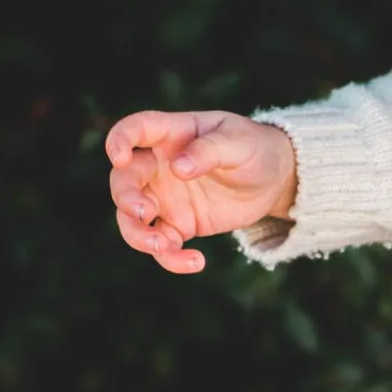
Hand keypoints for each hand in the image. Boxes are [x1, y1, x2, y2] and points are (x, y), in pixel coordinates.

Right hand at [105, 109, 297, 275]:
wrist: (272, 179)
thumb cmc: (253, 149)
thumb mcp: (240, 142)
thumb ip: (210, 150)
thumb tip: (178, 167)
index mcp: (171, 134)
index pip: (135, 130)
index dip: (119, 140)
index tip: (119, 158)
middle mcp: (159, 166)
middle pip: (124, 180)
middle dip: (125, 197)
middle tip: (143, 212)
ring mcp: (165, 198)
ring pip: (132, 218)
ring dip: (138, 235)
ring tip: (161, 246)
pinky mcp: (178, 225)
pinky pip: (162, 245)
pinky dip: (171, 258)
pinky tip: (196, 262)